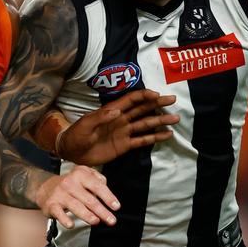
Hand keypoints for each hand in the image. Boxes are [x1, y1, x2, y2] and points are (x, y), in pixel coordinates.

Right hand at [35, 165, 118, 228]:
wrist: (46, 187)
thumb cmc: (70, 184)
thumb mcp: (84, 174)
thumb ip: (97, 178)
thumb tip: (105, 186)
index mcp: (80, 174)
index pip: (97, 186)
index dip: (108, 196)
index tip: (116, 207)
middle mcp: (70, 183)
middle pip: (89, 199)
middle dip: (101, 211)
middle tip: (111, 220)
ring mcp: (60, 194)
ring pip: (76, 206)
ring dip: (87, 215)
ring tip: (96, 221)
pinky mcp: (52, 204)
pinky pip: (59, 213)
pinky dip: (64, 219)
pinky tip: (71, 225)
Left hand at [57, 89, 178, 165]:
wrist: (72, 152)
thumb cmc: (76, 135)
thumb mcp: (85, 125)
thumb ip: (100, 118)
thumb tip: (117, 111)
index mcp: (111, 111)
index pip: (131, 100)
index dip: (144, 96)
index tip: (156, 95)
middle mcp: (121, 119)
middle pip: (142, 109)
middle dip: (157, 103)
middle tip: (172, 99)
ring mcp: (124, 132)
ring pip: (146, 124)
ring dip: (160, 121)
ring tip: (175, 119)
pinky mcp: (125, 145)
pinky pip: (143, 140)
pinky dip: (155, 137)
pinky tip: (167, 135)